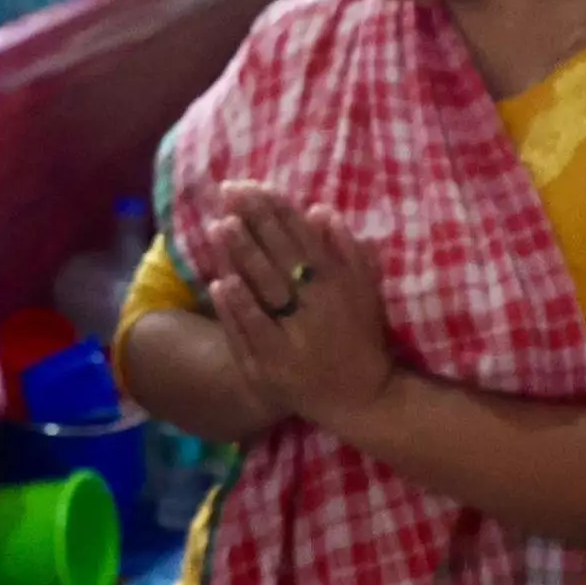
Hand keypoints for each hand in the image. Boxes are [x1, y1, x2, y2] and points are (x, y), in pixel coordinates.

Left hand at [206, 184, 394, 430]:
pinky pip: (253, 331)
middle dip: (254, 222)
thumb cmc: (362, 339)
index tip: (253, 186)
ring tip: (220, 226)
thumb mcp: (366, 291)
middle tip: (229, 193)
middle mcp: (317, 307)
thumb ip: (347, 251)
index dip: (277, 211)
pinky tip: (219, 283)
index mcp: (339, 286)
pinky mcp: (274, 366)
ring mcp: (294, 337)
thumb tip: (320, 210)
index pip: (304, 239)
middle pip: (280, 257)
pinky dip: (236, 307)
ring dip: (242, 256)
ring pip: (265, 290)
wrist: (364, 398)